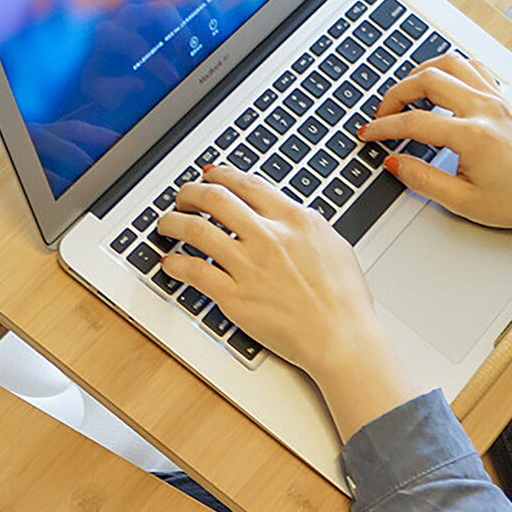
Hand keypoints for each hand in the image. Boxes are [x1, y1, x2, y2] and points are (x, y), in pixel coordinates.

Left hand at [157, 166, 384, 382]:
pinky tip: (171, 264)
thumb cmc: (344, 299)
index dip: (220, 174)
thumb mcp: (333, 244)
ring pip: (195, 230)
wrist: (342, 337)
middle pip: (214, 198)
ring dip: (173, 222)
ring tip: (167, 224)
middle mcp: (268, 237)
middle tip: (183, 198)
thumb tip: (285, 212)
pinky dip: (176, 264)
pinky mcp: (235, 297)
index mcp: (294, 219)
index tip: (209, 175)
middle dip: (190, 193)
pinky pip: (194, 272)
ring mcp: (249, 266)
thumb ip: (303, 223)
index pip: (246, 184)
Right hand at [368, 50, 511, 270]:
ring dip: (419, 74)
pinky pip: (470, 66)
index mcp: (473, 136)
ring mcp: (494, 98)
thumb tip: (394, 162)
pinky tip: (437, 84)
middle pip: (428, 80)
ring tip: (403, 95)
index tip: (369, 135)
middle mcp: (484, 109)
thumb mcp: (462, 201)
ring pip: (449, 63)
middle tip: (381, 115)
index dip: (384, 128)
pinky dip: (447, 69)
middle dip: (395, 94)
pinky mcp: (500, 97)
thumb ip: (422, 179)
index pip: (415, 122)